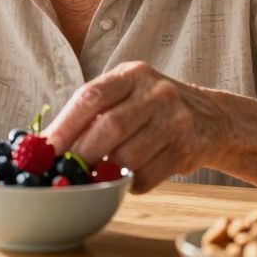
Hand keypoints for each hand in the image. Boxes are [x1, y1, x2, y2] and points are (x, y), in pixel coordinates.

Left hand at [43, 61, 226, 193]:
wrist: (212, 119)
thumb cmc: (154, 107)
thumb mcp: (129, 92)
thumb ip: (95, 110)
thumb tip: (47, 144)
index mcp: (132, 73)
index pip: (91, 96)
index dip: (65, 125)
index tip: (44, 148)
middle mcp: (156, 92)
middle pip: (109, 127)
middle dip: (81, 154)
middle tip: (65, 170)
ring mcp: (175, 120)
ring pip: (128, 156)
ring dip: (107, 171)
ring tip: (100, 172)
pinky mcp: (187, 149)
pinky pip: (147, 175)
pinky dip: (130, 182)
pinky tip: (130, 176)